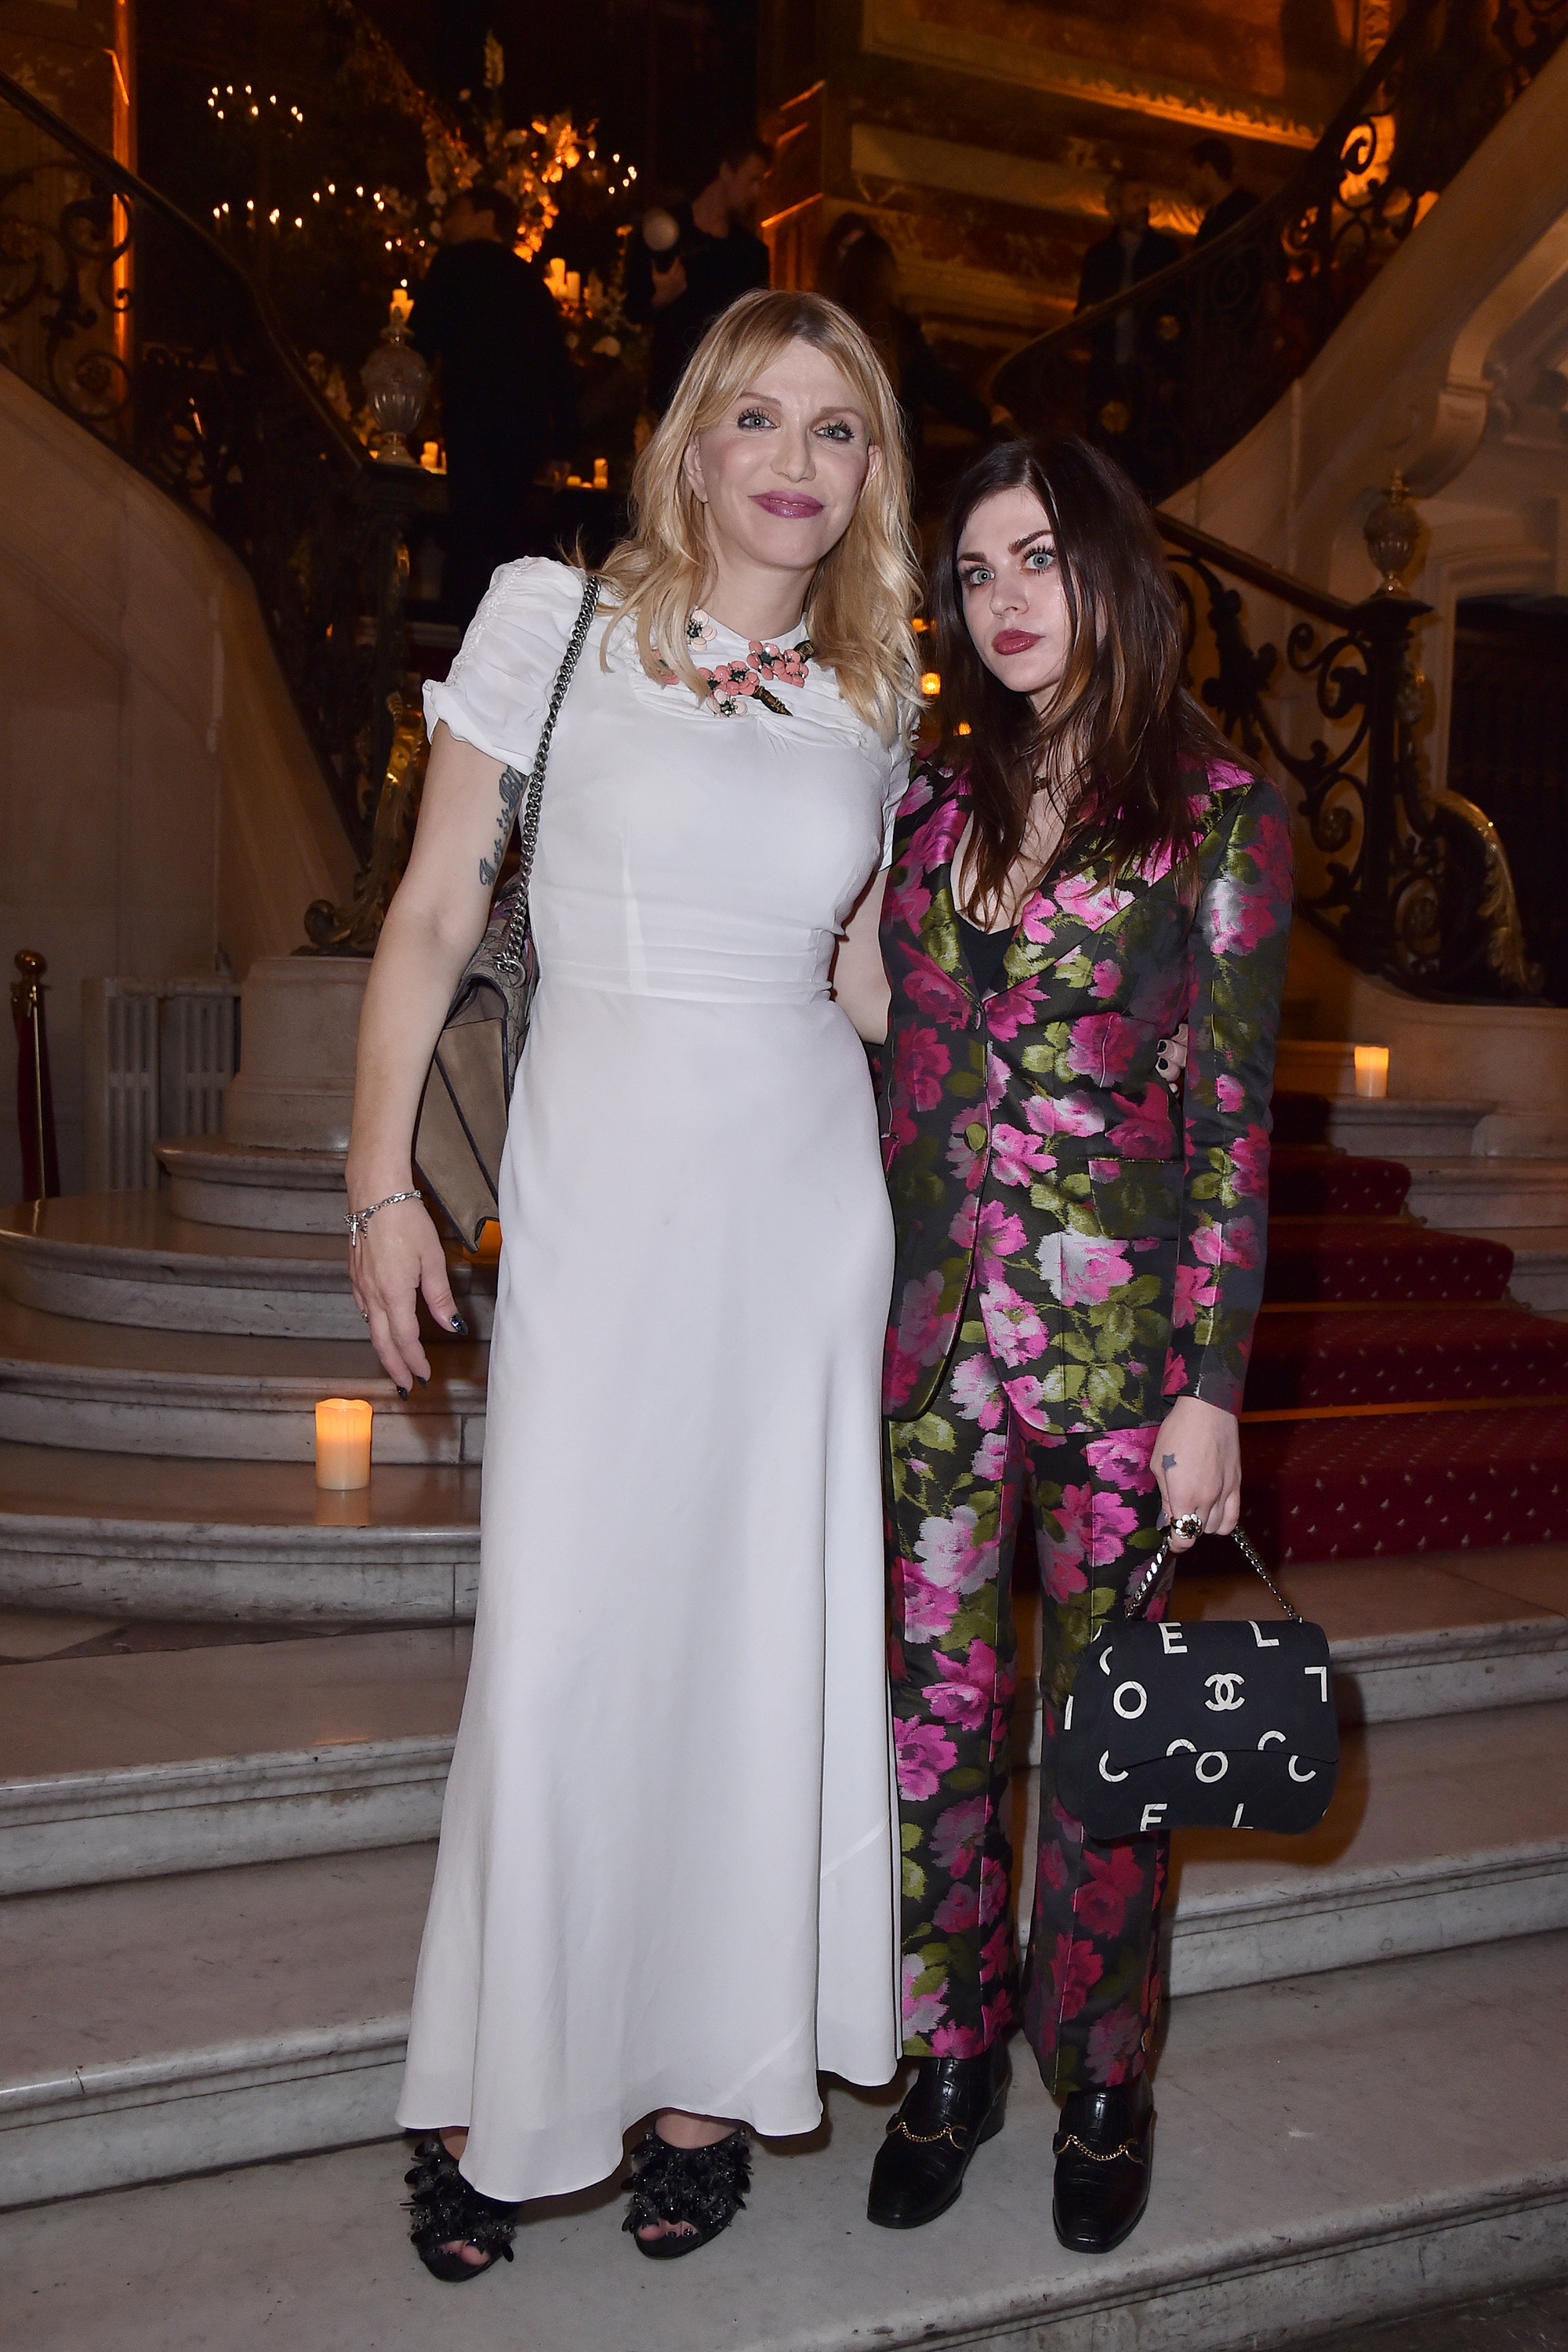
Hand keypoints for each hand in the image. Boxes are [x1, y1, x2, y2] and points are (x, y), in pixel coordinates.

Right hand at [347, 1196, 463, 1394]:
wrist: (374, 1193)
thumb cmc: (406, 1220)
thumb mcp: (431, 1258)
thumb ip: (440, 1297)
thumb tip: (452, 1326)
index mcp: (393, 1294)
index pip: (405, 1340)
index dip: (415, 1362)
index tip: (425, 1377)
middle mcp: (372, 1295)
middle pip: (382, 1342)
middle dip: (395, 1367)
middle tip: (406, 1387)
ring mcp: (360, 1285)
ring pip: (370, 1328)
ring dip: (384, 1350)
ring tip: (396, 1364)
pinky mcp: (355, 1275)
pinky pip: (364, 1310)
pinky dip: (374, 1328)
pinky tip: (381, 1329)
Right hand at [650, 256, 687, 308]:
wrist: (662, 298)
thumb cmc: (657, 287)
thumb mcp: (655, 276)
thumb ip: (654, 266)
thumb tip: (651, 258)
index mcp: (671, 274)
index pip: (676, 264)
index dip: (677, 259)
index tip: (676, 257)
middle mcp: (677, 278)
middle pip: (681, 268)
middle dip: (679, 265)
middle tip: (677, 264)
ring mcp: (680, 284)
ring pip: (684, 274)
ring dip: (681, 272)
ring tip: (678, 270)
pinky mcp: (682, 289)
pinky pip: (685, 281)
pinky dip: (682, 279)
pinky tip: (679, 279)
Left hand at [1152, 1394, 1241, 1551]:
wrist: (1207, 1411)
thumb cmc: (1177, 1433)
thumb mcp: (1159, 1464)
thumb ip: (1165, 1496)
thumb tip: (1168, 1517)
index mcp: (1184, 1496)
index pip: (1183, 1536)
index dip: (1176, 1544)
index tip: (1170, 1541)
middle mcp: (1207, 1499)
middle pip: (1198, 1532)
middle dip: (1186, 1530)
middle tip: (1178, 1518)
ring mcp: (1225, 1493)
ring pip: (1217, 1528)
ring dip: (1204, 1526)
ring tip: (1195, 1513)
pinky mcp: (1237, 1485)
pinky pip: (1234, 1517)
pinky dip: (1224, 1522)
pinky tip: (1214, 1513)